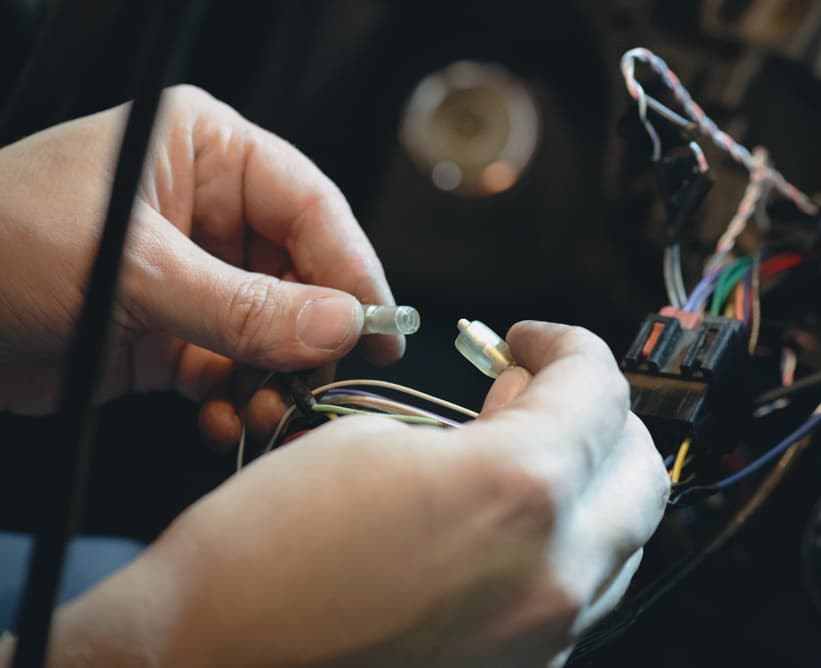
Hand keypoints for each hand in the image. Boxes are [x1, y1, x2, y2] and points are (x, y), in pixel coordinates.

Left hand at [0, 85, 400, 442]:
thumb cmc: (1, 244)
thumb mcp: (132, 271)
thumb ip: (242, 307)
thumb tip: (343, 326)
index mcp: (206, 153)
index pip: (310, 206)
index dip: (351, 268)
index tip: (380, 328)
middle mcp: (212, 212)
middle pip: (303, 275)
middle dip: (315, 338)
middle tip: (331, 387)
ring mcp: (196, 277)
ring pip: (275, 331)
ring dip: (281, 380)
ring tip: (274, 414)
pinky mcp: (175, 335)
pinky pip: (234, 370)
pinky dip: (240, 401)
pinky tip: (227, 422)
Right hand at [34, 322, 669, 667]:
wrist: (209, 656)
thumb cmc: (264, 550)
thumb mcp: (375, 438)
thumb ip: (477, 420)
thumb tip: (522, 411)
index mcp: (519, 493)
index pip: (600, 391)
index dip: (571, 347)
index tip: (537, 341)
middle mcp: (553, 576)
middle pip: (639, 471)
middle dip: (598, 414)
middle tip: (538, 389)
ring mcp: (544, 638)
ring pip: (621, 538)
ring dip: (586, 479)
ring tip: (519, 449)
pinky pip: (576, 591)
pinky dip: (559, 541)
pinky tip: (502, 521)